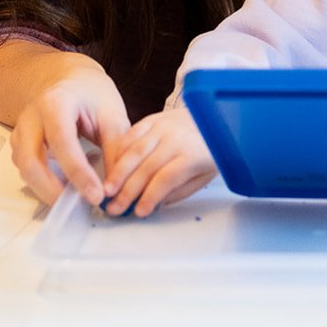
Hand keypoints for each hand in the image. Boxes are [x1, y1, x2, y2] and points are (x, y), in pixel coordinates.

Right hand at [5, 61, 129, 207]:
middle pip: (31, 161)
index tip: (97, 195)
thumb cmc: (92, 92)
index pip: (63, 144)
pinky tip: (64, 187)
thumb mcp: (112, 114)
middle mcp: (31, 116)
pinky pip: (25, 167)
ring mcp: (21, 129)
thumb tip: (115, 188)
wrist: (71, 78)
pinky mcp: (20, 141)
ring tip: (74, 199)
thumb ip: (116, 149)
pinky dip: (41, 182)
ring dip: (46, 189)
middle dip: (52, 190)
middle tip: (80, 204)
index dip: (79, 174)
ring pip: (24, 168)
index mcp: (55, 103)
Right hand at [100, 106, 215, 217]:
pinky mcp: (154, 118)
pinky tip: (112, 165)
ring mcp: (163, 126)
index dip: (150, 196)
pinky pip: (132, 133)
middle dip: (127, 190)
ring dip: (118, 172)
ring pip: (135, 151)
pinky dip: (120, 151)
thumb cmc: (212, 148)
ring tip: (107, 189)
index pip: (166, 178)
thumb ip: (181, 190)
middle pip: (146, 167)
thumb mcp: (206, 175)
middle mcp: (176, 139)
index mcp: (192, 155)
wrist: (218, 115)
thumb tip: (157, 202)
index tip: (139, 211)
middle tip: (114, 207)